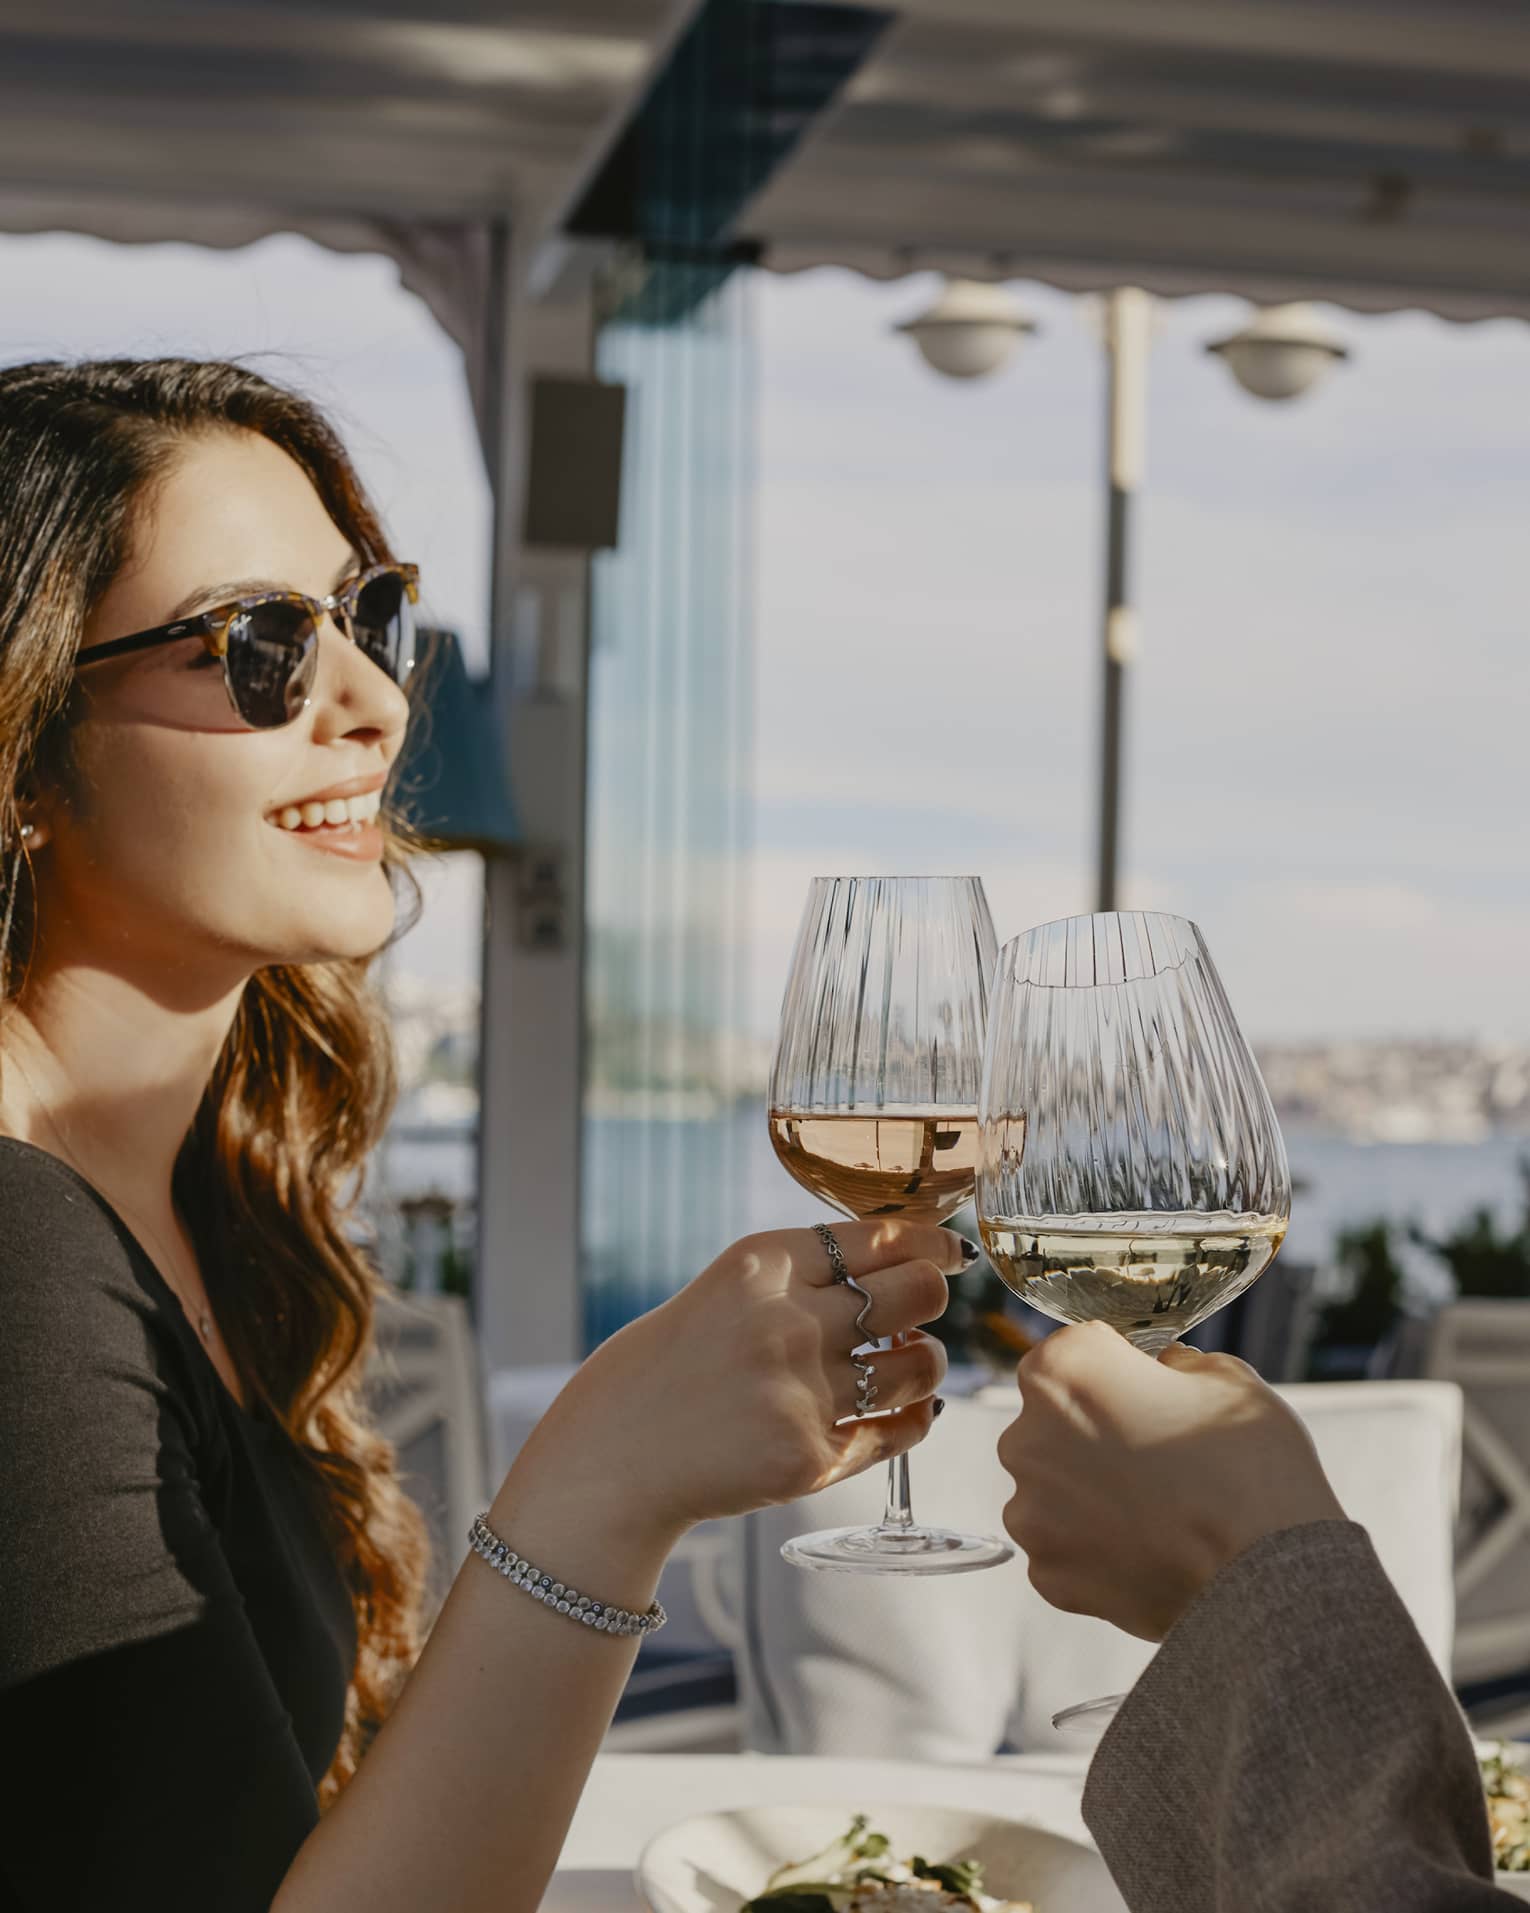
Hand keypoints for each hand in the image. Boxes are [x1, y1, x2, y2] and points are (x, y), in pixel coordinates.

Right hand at [509, 1220, 964, 1548]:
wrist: (610, 1460)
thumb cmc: (665, 1368)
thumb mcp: (723, 1292)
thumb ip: (799, 1277)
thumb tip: (901, 1267)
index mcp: (761, 1264)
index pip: (881, 1236)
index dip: (931, 1242)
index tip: (952, 1252)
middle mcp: (787, 1322)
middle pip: (917, 1293)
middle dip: (932, 1297)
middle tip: (923, 1309)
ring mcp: (801, 1394)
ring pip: (921, 1365)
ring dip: (925, 1362)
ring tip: (907, 1365)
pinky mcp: (810, 1459)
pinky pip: (901, 1430)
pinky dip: (913, 1419)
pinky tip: (906, 1412)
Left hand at [998, 1322, 1345, 1641]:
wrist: (1271, 1584)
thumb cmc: (1253, 1472)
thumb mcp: (1230, 1380)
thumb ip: (1176, 1364)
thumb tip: (1164, 1371)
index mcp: (1063, 1370)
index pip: (1075, 1353)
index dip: (1117, 1372)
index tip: (1149, 1396)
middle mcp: (1027, 1437)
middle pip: (1053, 1423)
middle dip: (1095, 1435)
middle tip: (1159, 1460)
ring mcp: (1030, 1513)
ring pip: (1053, 1491)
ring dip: (1091, 1497)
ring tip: (1157, 1514)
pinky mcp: (1047, 1574)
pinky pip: (1065, 1550)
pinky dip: (1097, 1552)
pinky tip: (1148, 1554)